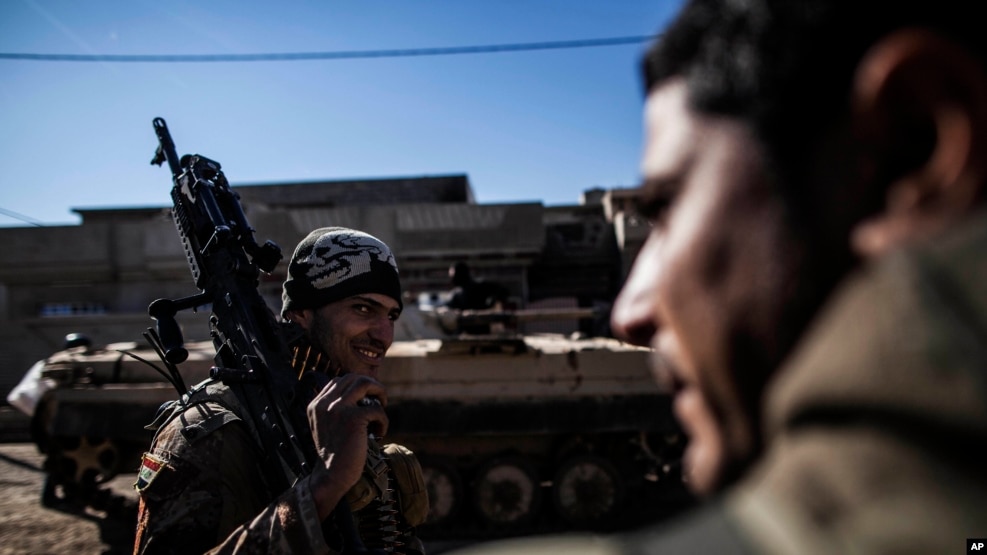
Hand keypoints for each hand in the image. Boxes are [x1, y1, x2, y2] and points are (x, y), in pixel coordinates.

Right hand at [305, 373, 387, 517]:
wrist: (332, 476)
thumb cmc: (335, 453)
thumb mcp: (329, 425)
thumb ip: (337, 408)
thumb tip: (363, 393)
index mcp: (316, 404)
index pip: (339, 381)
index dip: (357, 386)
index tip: (367, 399)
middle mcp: (324, 403)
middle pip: (353, 378)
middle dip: (371, 385)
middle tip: (379, 401)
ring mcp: (337, 409)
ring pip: (365, 383)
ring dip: (380, 393)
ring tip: (382, 408)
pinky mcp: (353, 419)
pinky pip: (377, 409)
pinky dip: (383, 421)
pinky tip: (379, 433)